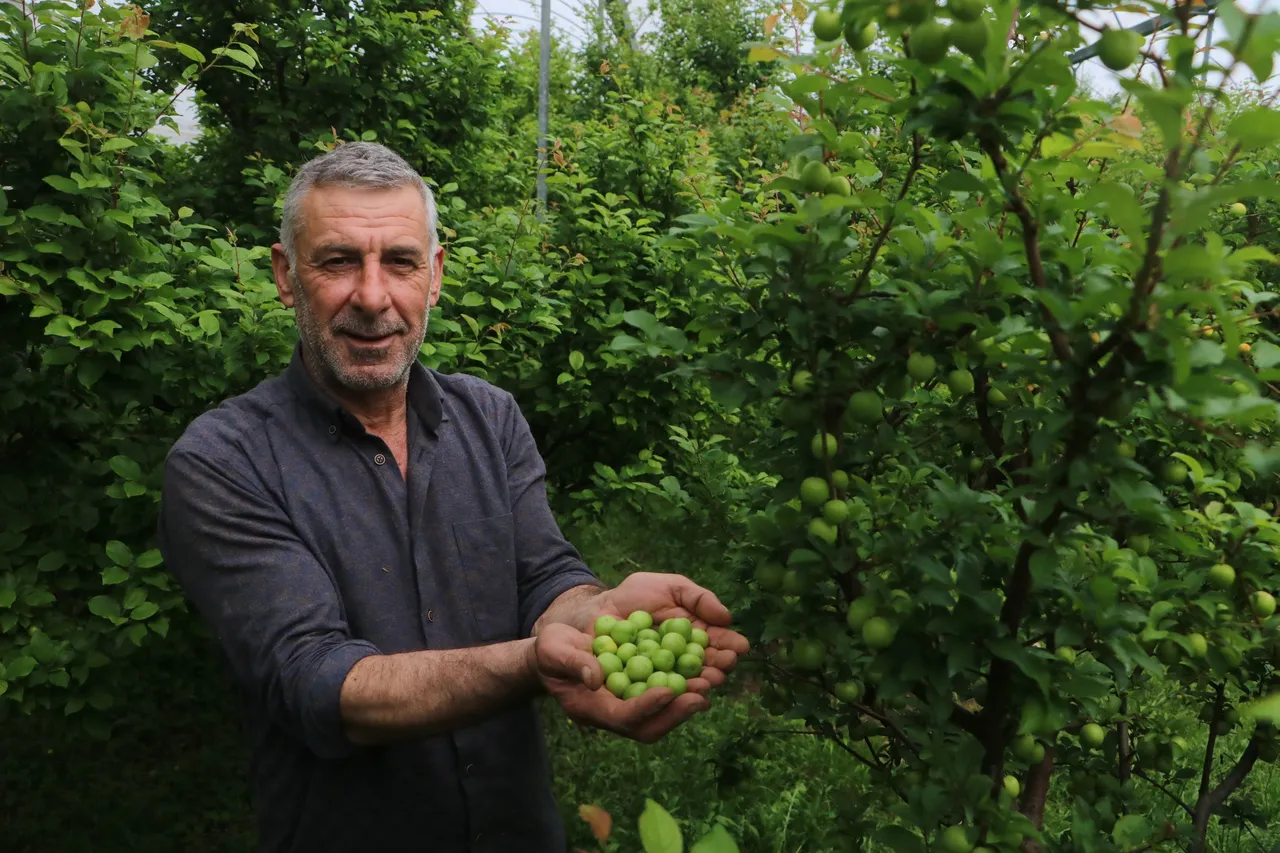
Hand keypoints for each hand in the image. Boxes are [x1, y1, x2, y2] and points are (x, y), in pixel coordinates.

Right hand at [530, 622, 707, 742]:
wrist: (556, 651)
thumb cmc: (551, 650)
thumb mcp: (553, 649)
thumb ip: (573, 663)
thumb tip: (596, 678)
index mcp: (590, 708)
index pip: (623, 716)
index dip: (647, 707)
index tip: (670, 690)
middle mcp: (613, 714)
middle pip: (649, 727)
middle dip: (676, 713)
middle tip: (702, 694)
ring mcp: (627, 706)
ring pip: (661, 717)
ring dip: (686, 702)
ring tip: (711, 682)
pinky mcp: (638, 693)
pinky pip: (664, 698)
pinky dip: (684, 688)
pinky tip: (702, 671)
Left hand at [594, 572, 750, 689]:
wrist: (596, 607)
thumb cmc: (636, 595)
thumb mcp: (671, 587)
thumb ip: (699, 598)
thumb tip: (727, 617)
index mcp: (693, 639)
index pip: (715, 646)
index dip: (728, 647)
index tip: (739, 647)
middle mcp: (680, 663)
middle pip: (703, 671)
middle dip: (716, 670)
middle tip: (724, 667)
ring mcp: (659, 679)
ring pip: (681, 687)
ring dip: (695, 687)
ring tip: (706, 682)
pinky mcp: (635, 691)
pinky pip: (650, 697)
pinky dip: (661, 697)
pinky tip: (672, 692)